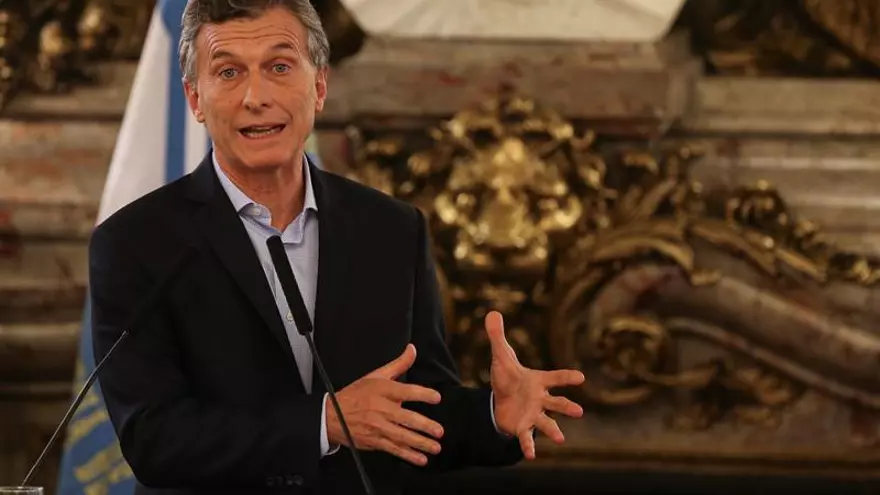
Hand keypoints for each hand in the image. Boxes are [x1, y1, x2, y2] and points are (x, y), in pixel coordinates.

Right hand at [326, 344, 444, 465]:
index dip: (423, 394)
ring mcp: (378, 427)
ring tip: (435, 447)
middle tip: (439, 431)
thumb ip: (398, 364)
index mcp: (384, 391)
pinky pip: (394, 449)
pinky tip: (420, 459)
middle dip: (425, 426)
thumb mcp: (376, 375)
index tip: (436, 398)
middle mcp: (382, 409)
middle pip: (407, 418)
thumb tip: (412, 349)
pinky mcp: (374, 441)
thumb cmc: (356, 394)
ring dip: (421, 443)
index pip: (406, 391)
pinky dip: (408, 455)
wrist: (332, 415)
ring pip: (403, 436)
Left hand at [487, 311, 584, 459]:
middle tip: (579, 412)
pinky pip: (528, 437)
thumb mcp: (501, 356)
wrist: (501, 399)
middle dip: (567, 407)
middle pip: (557, 403)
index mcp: (539, 381)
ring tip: (560, 438)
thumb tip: (492, 312)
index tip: (581, 378)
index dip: (567, 377)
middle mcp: (540, 399)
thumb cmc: (507, 377)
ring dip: (554, 430)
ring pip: (547, 422)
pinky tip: (531, 455)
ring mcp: (534, 414)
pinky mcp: (523, 427)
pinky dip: (529, 445)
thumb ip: (498, 336)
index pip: (556, 377)